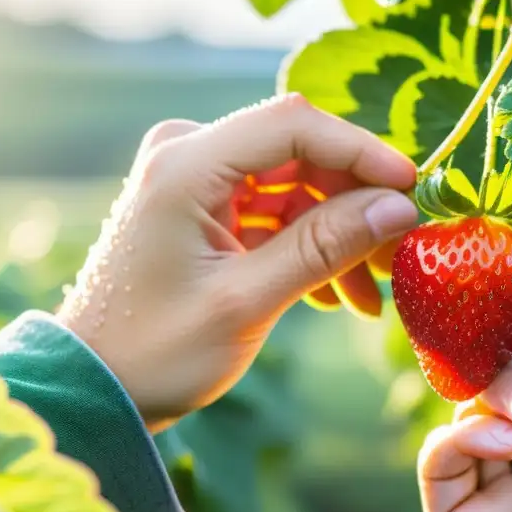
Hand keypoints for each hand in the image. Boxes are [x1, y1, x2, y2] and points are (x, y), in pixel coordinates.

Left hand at [57, 95, 418, 432]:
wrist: (98, 387)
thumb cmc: (159, 351)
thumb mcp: (248, 301)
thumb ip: (325, 247)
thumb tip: (400, 207)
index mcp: (185, 164)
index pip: (293, 124)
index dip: (362, 151)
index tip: (414, 190)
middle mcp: (188, 155)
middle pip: (300, 154)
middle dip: (356, 205)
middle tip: (401, 257)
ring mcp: (195, 181)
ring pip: (296, 187)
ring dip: (337, 236)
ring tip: (368, 297)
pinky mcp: (204, 209)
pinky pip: (275, 212)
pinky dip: (309, 248)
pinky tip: (332, 295)